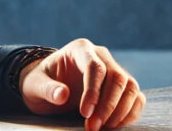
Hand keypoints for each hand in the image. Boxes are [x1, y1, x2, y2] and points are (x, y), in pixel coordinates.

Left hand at [19, 39, 144, 129]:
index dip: (93, 92)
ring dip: (120, 111)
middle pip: (117, 77)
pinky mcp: (121, 86)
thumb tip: (62, 94)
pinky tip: (113, 126)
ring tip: (102, 128)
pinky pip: (136, 97)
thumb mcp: (35, 86)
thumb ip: (47, 89)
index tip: (85, 113)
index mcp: (80, 49)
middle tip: (93, 127)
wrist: (47, 86)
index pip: (95, 67)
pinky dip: (130, 113)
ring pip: (130, 87)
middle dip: (107, 106)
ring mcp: (113, 69)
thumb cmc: (40, 83)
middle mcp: (100, 55)